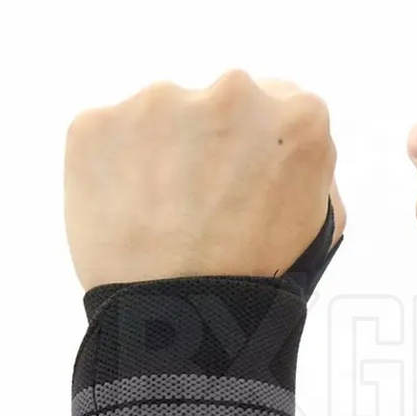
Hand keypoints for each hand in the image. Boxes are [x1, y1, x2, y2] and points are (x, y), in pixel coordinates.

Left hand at [65, 71, 345, 290]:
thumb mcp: (320, 222)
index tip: (245, 177)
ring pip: (161, 116)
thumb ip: (309, 165)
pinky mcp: (96, 123)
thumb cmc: (259, 282)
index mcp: (299, 114)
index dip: (260, 145)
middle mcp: (232, 91)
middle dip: (212, 141)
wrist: (182, 324)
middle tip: (203, 202)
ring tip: (162, 215)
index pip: (281, 102)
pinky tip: (127, 213)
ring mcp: (158, 102)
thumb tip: (282, 144)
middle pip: (220, 103)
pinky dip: (113, 169)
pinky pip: (106, 137)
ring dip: (161, 151)